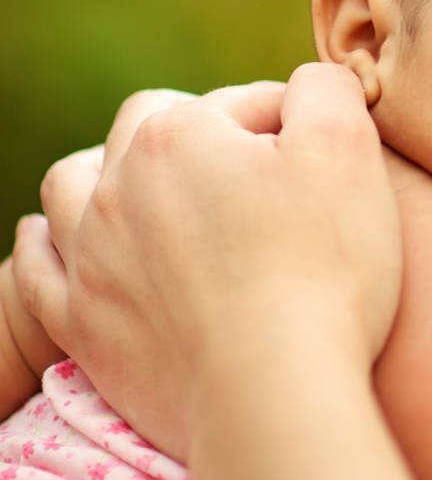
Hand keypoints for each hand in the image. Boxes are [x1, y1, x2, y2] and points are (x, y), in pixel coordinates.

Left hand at [12, 67, 401, 459]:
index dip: (291, 124)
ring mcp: (90, 258)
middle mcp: (115, 186)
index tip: (325, 162)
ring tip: (145, 190)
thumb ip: (323, 87)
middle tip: (250, 174)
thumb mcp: (348, 148)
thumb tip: (306, 84)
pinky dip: (43, 248)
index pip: (242, 103)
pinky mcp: (82, 324)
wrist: (275, 394)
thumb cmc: (322, 268)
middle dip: (196, 135)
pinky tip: (62, 244)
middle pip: (148, 128)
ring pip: (71, 184)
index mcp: (176, 136)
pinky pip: (34, 270)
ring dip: (104, 173)